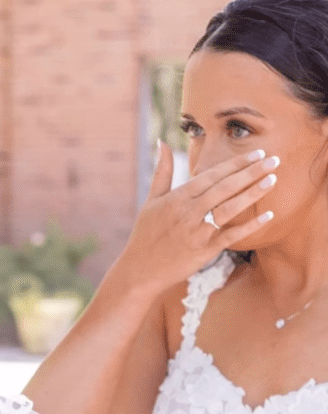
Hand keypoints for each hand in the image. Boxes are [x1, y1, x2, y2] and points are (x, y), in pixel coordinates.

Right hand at [118, 142, 278, 298]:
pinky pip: (232, 236)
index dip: (236, 164)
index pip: (212, 175)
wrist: (140, 271)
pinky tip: (268, 215)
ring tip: (273, 180)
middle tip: (274, 159)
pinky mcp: (205, 251)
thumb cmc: (146, 235)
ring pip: (230, 208)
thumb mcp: (151, 200)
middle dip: (251, 172)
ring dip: (253, 193)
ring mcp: (198, 232)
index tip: (256, 154)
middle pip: (225, 188)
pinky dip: (250, 226)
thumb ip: (162, 170)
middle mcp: (190, 212)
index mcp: (178, 197)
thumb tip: (163, 142)